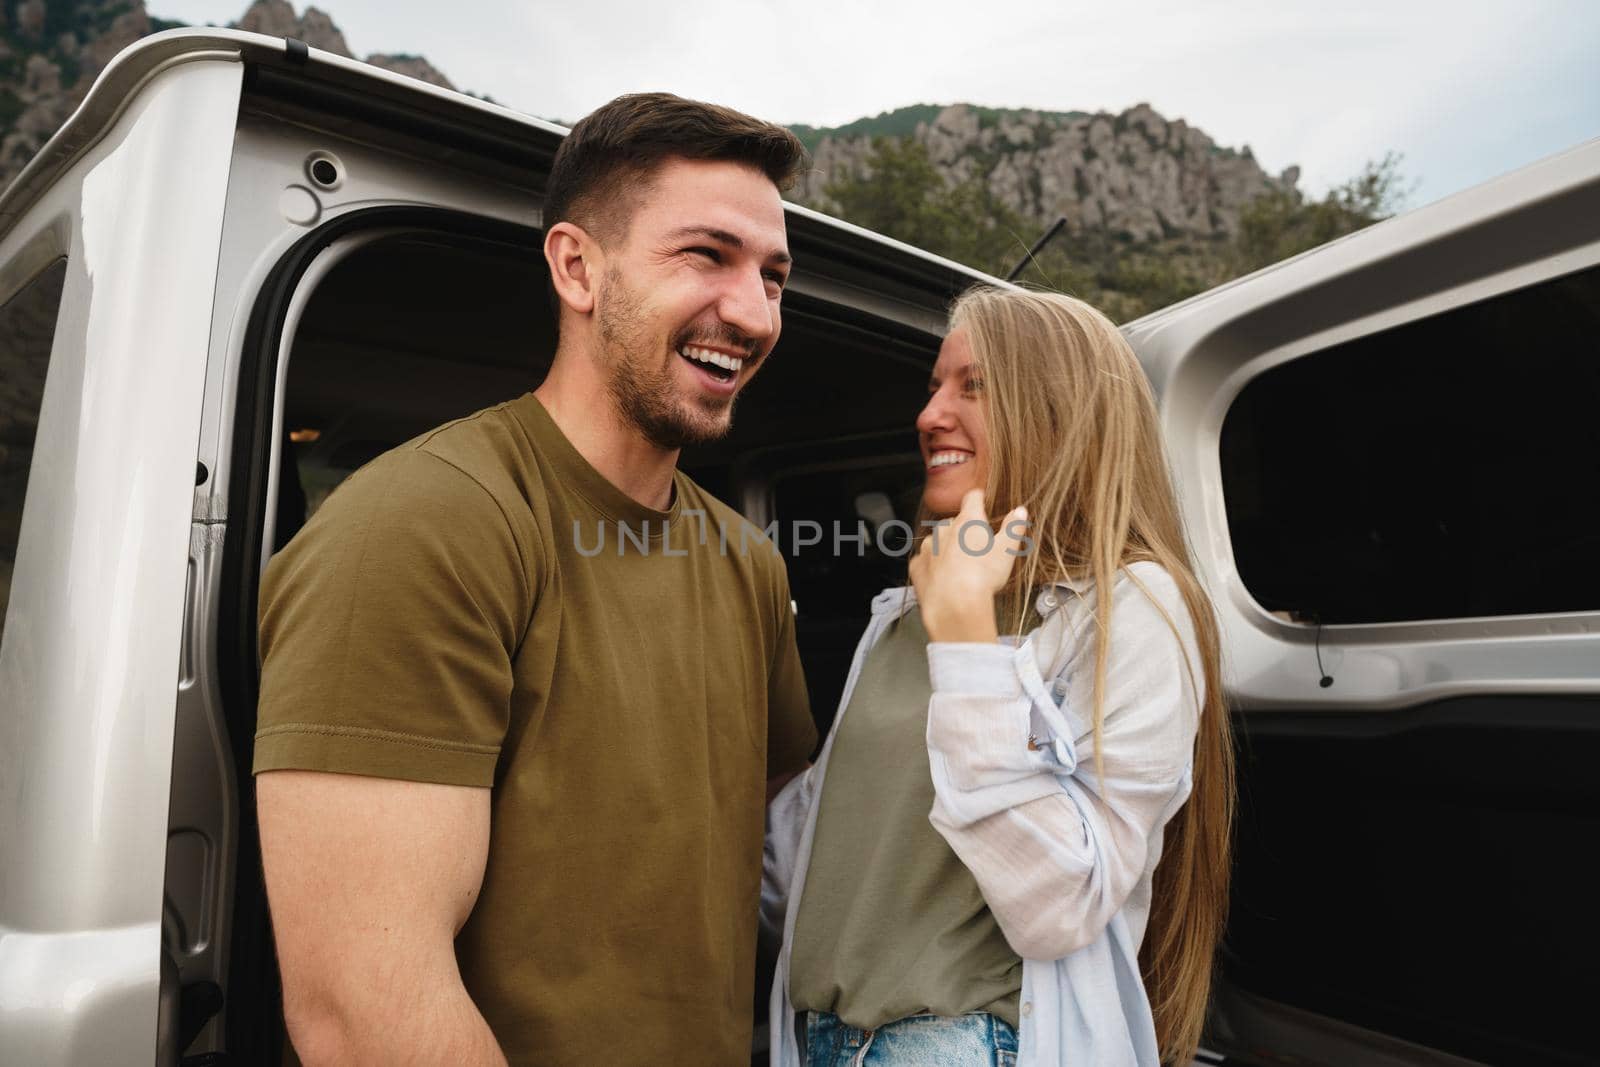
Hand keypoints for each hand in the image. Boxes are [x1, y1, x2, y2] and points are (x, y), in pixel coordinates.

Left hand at [909, 488, 1029, 642]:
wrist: (955, 604)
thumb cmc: (983, 576)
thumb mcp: (1006, 551)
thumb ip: (1013, 528)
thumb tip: (1020, 511)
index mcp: (968, 522)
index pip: (972, 498)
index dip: (978, 498)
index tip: (981, 500)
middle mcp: (944, 530)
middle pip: (954, 522)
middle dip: (964, 531)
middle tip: (977, 548)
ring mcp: (928, 548)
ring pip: (937, 541)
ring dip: (946, 547)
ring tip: (960, 566)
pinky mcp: (917, 567)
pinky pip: (924, 561)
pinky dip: (932, 566)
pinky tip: (943, 577)